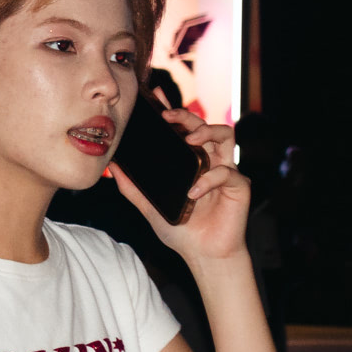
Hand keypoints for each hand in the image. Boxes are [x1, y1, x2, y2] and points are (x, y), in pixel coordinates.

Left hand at [111, 109, 250, 265]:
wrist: (203, 256)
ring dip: (207, 132)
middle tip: (170, 116)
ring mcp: (225, 170)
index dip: (173, 109)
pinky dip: (209, 179)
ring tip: (190, 141)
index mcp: (191, 161)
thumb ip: (133, 187)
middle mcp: (210, 160)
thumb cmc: (182, 230)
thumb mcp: (150, 206)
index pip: (183, 128)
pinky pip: (227, 172)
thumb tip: (113, 167)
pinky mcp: (238, 186)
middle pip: (204, 124)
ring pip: (225, 135)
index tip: (156, 96)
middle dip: (187, 115)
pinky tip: (194, 192)